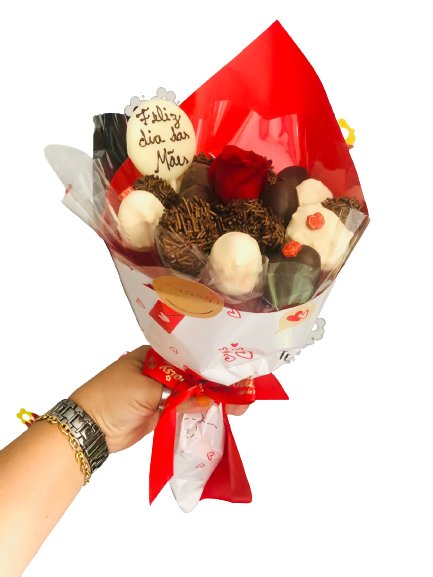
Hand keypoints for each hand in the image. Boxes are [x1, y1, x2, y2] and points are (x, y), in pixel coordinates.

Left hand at [70, 345, 248, 453]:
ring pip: (194, 394)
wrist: (89, 428)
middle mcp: (162, 371)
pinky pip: (186, 411)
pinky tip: (220, 414)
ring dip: (213, 399)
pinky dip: (201, 413)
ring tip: (238, 405)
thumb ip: (180, 394)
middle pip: (196, 376)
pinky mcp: (162, 412)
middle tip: (244, 392)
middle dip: (218, 383)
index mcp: (156, 356)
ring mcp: (163, 392)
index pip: (191, 357)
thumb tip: (209, 401)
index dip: (213, 364)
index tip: (235, 372)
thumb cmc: (112, 397)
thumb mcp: (146, 389)